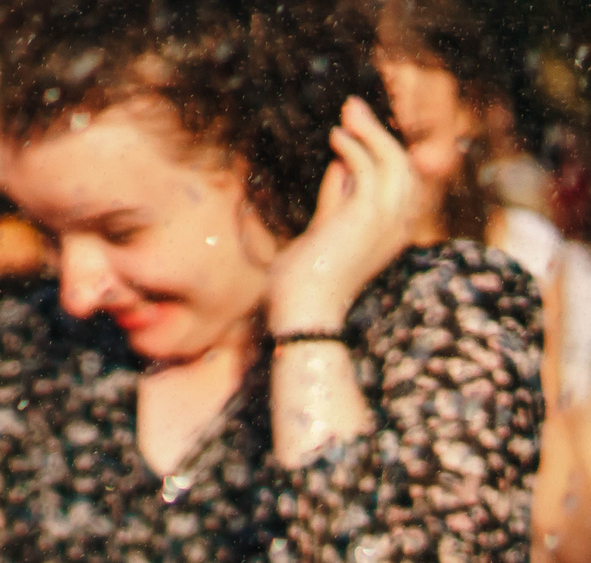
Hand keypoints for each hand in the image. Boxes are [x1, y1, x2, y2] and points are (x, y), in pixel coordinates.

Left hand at [266, 97, 420, 333]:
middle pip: (401, 164)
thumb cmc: (304, 282)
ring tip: (347, 112)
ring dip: (370, 131)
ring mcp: (387, 220)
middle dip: (378, 132)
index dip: (380, 151)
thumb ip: (334, 200)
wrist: (302, 312)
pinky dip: (355, 147)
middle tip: (353, 108)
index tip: (355, 132)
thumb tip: (339, 167)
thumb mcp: (322, 232)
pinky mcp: (368, 215)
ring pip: (392, 160)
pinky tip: (336, 137)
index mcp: (390, 231)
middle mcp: (397, 225)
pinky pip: (369, 167)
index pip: (398, 180)